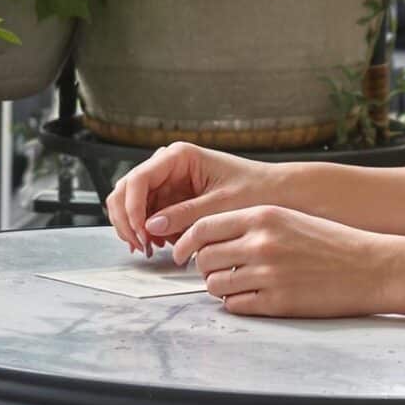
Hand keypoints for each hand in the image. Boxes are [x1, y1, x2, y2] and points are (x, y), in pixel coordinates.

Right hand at [104, 141, 268, 255]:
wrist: (277, 193)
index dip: (132, 208)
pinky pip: (149, 215)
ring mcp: (168, 182)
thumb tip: (150, 227)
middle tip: (140, 246)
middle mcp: (168, 165)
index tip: (140, 233)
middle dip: (128, 220)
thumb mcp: (220, 205)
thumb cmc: (256, 190)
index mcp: (179, 156)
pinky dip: (151, 231)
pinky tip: (165, 244)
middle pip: (126, 190)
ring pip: (133, 204)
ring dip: (138, 228)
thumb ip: (185, 214)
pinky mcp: (173, 198)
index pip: (138, 179)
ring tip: (155, 248)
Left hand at [172, 205, 403, 318]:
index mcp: (263, 217)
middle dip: (204, 268)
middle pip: (204, 258)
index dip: (185, 242)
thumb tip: (212, 239)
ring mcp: (268, 274)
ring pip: (215, 285)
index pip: (203, 227)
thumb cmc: (332, 243)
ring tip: (237, 286)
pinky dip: (237, 304)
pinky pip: (235, 306)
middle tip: (216, 272)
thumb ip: (252, 225)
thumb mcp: (290, 219)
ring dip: (219, 288)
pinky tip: (254, 298)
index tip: (180, 252)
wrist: (371, 266)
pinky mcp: (277, 302)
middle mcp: (262, 243)